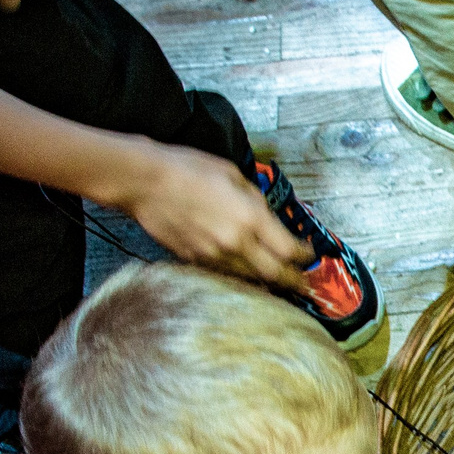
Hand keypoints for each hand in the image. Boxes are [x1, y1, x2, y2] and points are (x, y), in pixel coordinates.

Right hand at [118, 146, 309, 291]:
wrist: (144, 182)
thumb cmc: (188, 169)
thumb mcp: (233, 175)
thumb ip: (255, 199)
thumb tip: (267, 216)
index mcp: (250, 217)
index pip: (289, 249)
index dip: (304, 255)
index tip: (309, 254)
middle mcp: (235, 243)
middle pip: (275, 275)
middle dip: (294, 281)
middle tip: (304, 284)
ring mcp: (213, 256)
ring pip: (250, 279)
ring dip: (267, 281)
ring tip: (278, 281)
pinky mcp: (194, 260)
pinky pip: (225, 274)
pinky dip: (241, 276)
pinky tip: (245, 272)